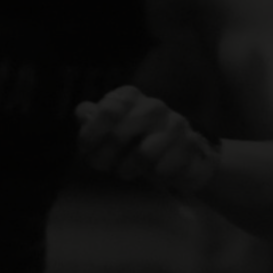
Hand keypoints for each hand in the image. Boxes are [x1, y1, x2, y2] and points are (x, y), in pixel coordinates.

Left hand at [75, 86, 220, 192]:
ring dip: (128, 169)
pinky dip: (153, 175)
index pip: (107, 110)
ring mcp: (175, 123)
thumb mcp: (109, 132)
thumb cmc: (138, 143)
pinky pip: (164, 168)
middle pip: (118, 134)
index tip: (87, 150)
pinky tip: (154, 172)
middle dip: (105, 158)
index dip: (92, 135)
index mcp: (130, 97)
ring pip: (144, 154)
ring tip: (127, 171)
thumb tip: (82, 113)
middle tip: (105, 167)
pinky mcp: (190, 144)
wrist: (181, 159)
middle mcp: (153, 105)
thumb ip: (93, 121)